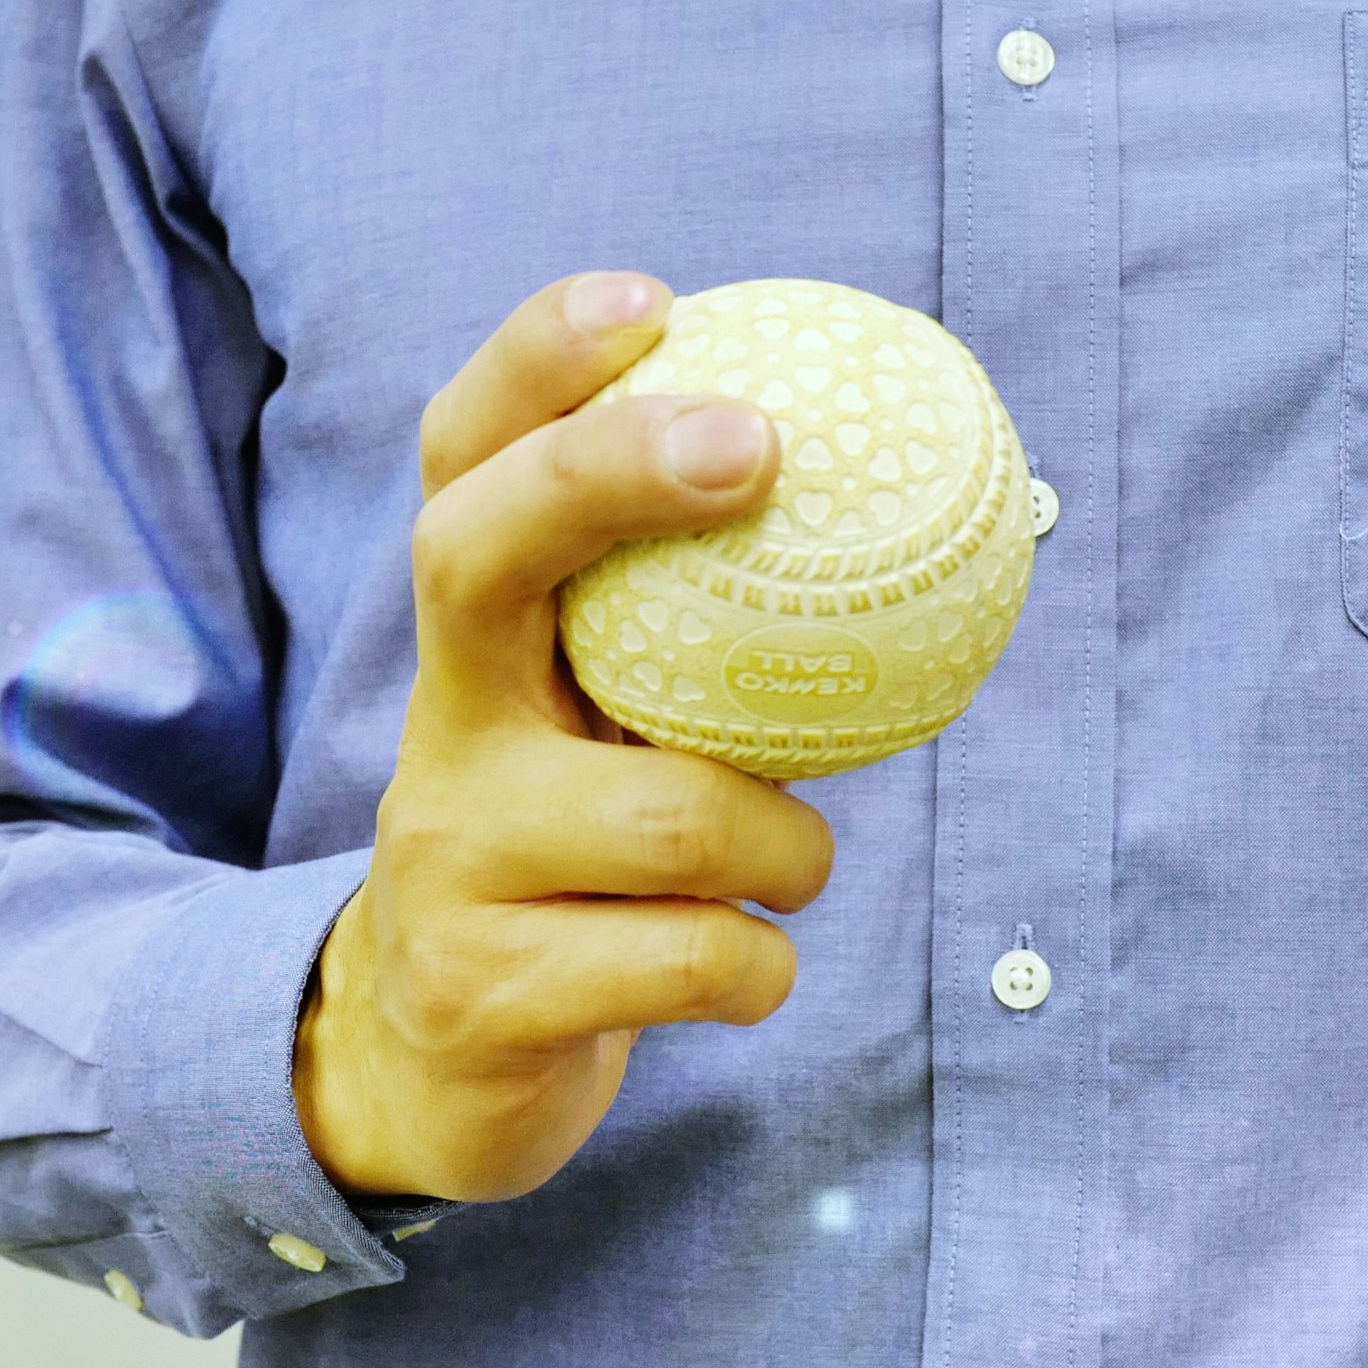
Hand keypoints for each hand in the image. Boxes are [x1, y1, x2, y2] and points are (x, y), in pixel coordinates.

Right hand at [294, 271, 831, 1203]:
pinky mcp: (479, 992)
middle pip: (474, 553)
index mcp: (477, 645)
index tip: (650, 300)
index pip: (463, 463)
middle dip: (611, 472)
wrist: (437, 1067)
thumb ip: (710, 642)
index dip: (536, 366)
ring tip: (793, 867)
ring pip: (671, 815)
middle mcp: (440, 728)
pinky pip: (694, 957)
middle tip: (754, 453)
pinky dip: (760, 965)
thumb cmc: (582, 864)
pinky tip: (745, 965)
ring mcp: (444, 857)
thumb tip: (930, 519)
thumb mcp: (614, 734)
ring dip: (788, 847)